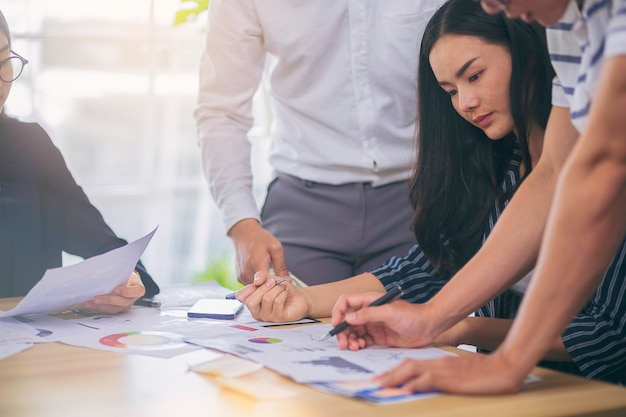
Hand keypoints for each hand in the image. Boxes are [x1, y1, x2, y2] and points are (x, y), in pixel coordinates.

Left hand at [82, 271, 145, 313]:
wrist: (125, 280)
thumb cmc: (125, 274)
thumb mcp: (126, 271)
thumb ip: (120, 271)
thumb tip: (108, 264)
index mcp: (138, 288)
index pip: (137, 291)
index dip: (127, 291)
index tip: (116, 289)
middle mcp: (132, 298)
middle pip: (123, 302)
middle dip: (108, 300)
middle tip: (97, 298)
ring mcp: (124, 305)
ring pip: (114, 308)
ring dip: (100, 306)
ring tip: (89, 303)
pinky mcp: (115, 308)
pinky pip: (106, 310)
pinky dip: (96, 307)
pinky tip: (88, 304)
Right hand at [228, 219, 289, 283]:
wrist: (243, 233)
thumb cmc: (260, 238)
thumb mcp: (275, 248)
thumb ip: (281, 266)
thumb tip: (287, 281)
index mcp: (257, 264)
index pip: (268, 284)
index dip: (277, 285)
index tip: (284, 283)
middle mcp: (247, 272)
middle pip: (262, 288)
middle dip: (272, 287)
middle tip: (279, 280)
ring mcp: (241, 276)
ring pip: (256, 288)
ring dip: (264, 285)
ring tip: (271, 276)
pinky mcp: (239, 277)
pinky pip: (251, 285)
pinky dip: (257, 283)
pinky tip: (263, 276)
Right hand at [236, 271, 310, 321]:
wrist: (298, 295)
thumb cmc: (281, 288)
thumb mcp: (269, 278)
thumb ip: (260, 276)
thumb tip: (256, 281)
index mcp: (251, 301)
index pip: (240, 297)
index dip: (250, 286)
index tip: (261, 281)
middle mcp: (256, 312)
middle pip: (251, 301)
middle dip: (264, 287)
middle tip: (273, 282)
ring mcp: (266, 317)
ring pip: (266, 299)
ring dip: (277, 288)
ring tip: (282, 287)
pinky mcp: (278, 318)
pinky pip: (277, 302)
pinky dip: (283, 293)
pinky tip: (286, 292)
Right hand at [332, 292, 437, 350]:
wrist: (429, 327)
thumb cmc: (412, 315)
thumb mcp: (389, 312)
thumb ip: (368, 314)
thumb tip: (348, 317)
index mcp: (369, 300)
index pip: (346, 302)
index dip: (338, 311)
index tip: (336, 324)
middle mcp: (369, 312)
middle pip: (347, 319)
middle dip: (342, 331)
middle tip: (342, 343)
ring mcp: (373, 324)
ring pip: (353, 331)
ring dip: (349, 339)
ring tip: (353, 347)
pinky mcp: (378, 336)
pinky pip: (362, 340)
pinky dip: (358, 344)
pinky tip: (360, 347)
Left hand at [372, 350, 526, 394]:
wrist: (504, 367)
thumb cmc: (486, 371)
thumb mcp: (461, 373)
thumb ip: (445, 375)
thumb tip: (429, 383)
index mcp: (439, 362)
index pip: (412, 364)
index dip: (396, 370)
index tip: (383, 377)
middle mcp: (438, 363)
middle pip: (407, 365)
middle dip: (389, 374)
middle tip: (374, 381)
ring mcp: (444, 370)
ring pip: (413, 370)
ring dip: (395, 377)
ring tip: (381, 384)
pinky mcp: (452, 378)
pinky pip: (430, 380)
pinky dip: (416, 383)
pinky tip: (407, 388)